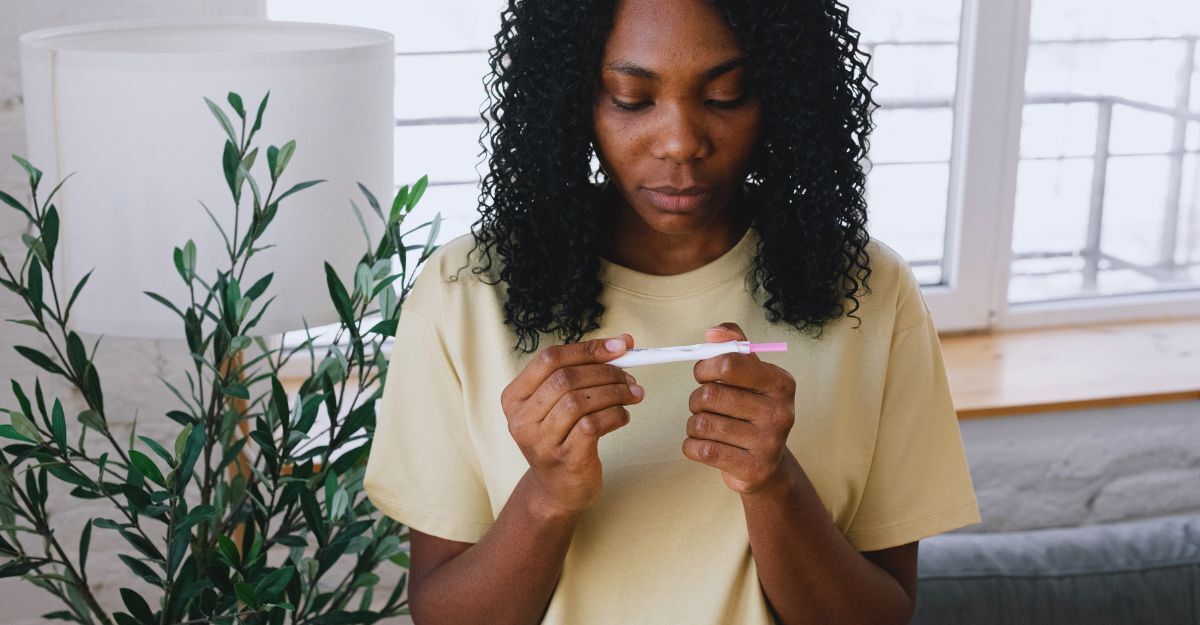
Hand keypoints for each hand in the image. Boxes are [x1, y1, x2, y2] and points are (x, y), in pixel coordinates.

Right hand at [500, 334, 643, 517]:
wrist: (557, 489)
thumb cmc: (562, 438)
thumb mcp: (560, 402)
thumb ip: (583, 371)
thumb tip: (623, 343)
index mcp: (514, 397)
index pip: (549, 359)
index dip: (587, 349)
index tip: (620, 346)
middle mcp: (521, 419)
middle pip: (565, 379)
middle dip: (605, 372)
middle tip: (629, 377)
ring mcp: (540, 441)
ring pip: (579, 401)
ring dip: (614, 393)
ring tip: (633, 395)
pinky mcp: (564, 459)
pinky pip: (592, 426)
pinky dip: (615, 415)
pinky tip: (623, 416)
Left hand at [683, 322, 796, 494]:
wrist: (766, 465)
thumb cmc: (752, 410)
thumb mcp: (751, 373)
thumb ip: (734, 343)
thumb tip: (712, 333)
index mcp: (781, 382)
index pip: (730, 364)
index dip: (706, 368)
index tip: (704, 374)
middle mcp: (781, 412)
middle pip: (710, 395)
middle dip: (696, 399)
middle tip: (703, 404)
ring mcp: (769, 443)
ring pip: (702, 423)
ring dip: (693, 424)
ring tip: (707, 426)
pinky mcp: (752, 469)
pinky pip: (701, 450)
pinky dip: (691, 445)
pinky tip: (703, 445)